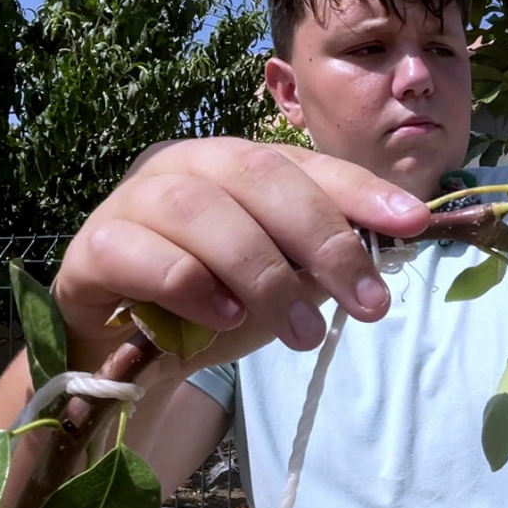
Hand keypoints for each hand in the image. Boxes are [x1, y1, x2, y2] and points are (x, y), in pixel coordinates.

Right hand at [51, 138, 431, 372]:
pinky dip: (190, 284)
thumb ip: (321, 261)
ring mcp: (133, 199)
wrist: (120, 344)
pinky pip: (141, 252)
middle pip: (258, 177)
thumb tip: (389, 250)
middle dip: (323, 240)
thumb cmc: (210, 300)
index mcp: (236, 162)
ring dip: (263, 275)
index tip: (413, 223)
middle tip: (368, 304)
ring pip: (202, 212)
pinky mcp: (94, 247)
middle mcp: (185, 164)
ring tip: (302, 333)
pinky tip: (223, 319)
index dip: (361, 191)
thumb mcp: (280, 280)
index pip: (306, 164)